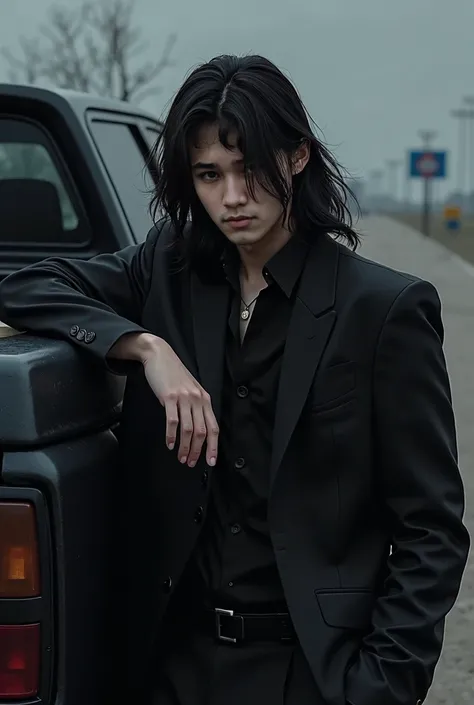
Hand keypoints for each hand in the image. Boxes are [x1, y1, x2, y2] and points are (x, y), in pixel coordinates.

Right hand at [141, 337, 218, 467]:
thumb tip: (196, 429)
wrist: (159, 356)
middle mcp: (197, 399)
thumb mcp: (190, 389)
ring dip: (184, 447)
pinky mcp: (169, 396)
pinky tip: (169, 444)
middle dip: (196, 451)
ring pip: (188, 429)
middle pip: (202, 432)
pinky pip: (172, 421)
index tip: (210, 461)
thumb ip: (195, 406)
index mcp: (204, 399)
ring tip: (180, 457)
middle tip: (190, 462)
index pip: (213, 427)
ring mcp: (184, 398)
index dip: (213, 447)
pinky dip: (171, 436)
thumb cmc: (174, 374)